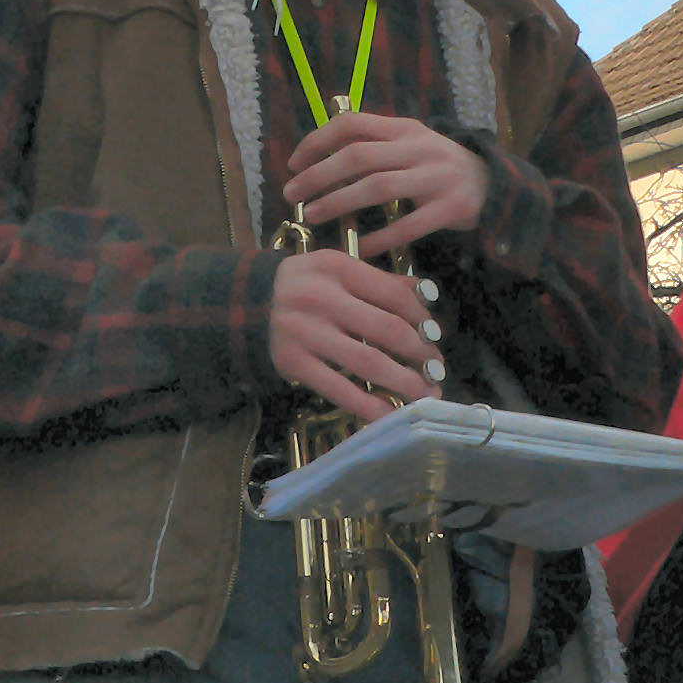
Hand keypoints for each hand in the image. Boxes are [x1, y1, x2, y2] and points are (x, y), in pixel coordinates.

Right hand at [270, 250, 443, 422]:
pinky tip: (389, 414)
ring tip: (426, 394)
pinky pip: (339, 390)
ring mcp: (306, 333)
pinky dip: (368, 406)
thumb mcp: (336, 269)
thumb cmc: (301, 284)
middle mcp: (322, 299)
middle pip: (387, 330)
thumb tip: (425, 294)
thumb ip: (378, 281)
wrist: (245, 301)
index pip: (394, 295)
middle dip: (420, 354)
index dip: (422, 319)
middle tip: (438, 369)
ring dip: (404, 383)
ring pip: (368, 363)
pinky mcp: (294, 364)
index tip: (435, 336)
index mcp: (338, 269)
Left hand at [285, 112, 489, 257]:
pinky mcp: (451, 209)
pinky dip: (380, 238)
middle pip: (358, 156)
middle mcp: (419, 148)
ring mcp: (436, 178)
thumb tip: (320, 154)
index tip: (293, 163)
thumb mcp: (412, 143)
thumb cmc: (440, 166)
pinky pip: (408, 226)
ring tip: (312, 215)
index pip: (352, 124)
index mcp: (404, 129)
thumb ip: (375, 144)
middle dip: (318, 175)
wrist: (495, 185)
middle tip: (291, 194)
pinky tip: (359, 247)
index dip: (317, 141)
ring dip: (339, 202)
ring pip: (378, 187)